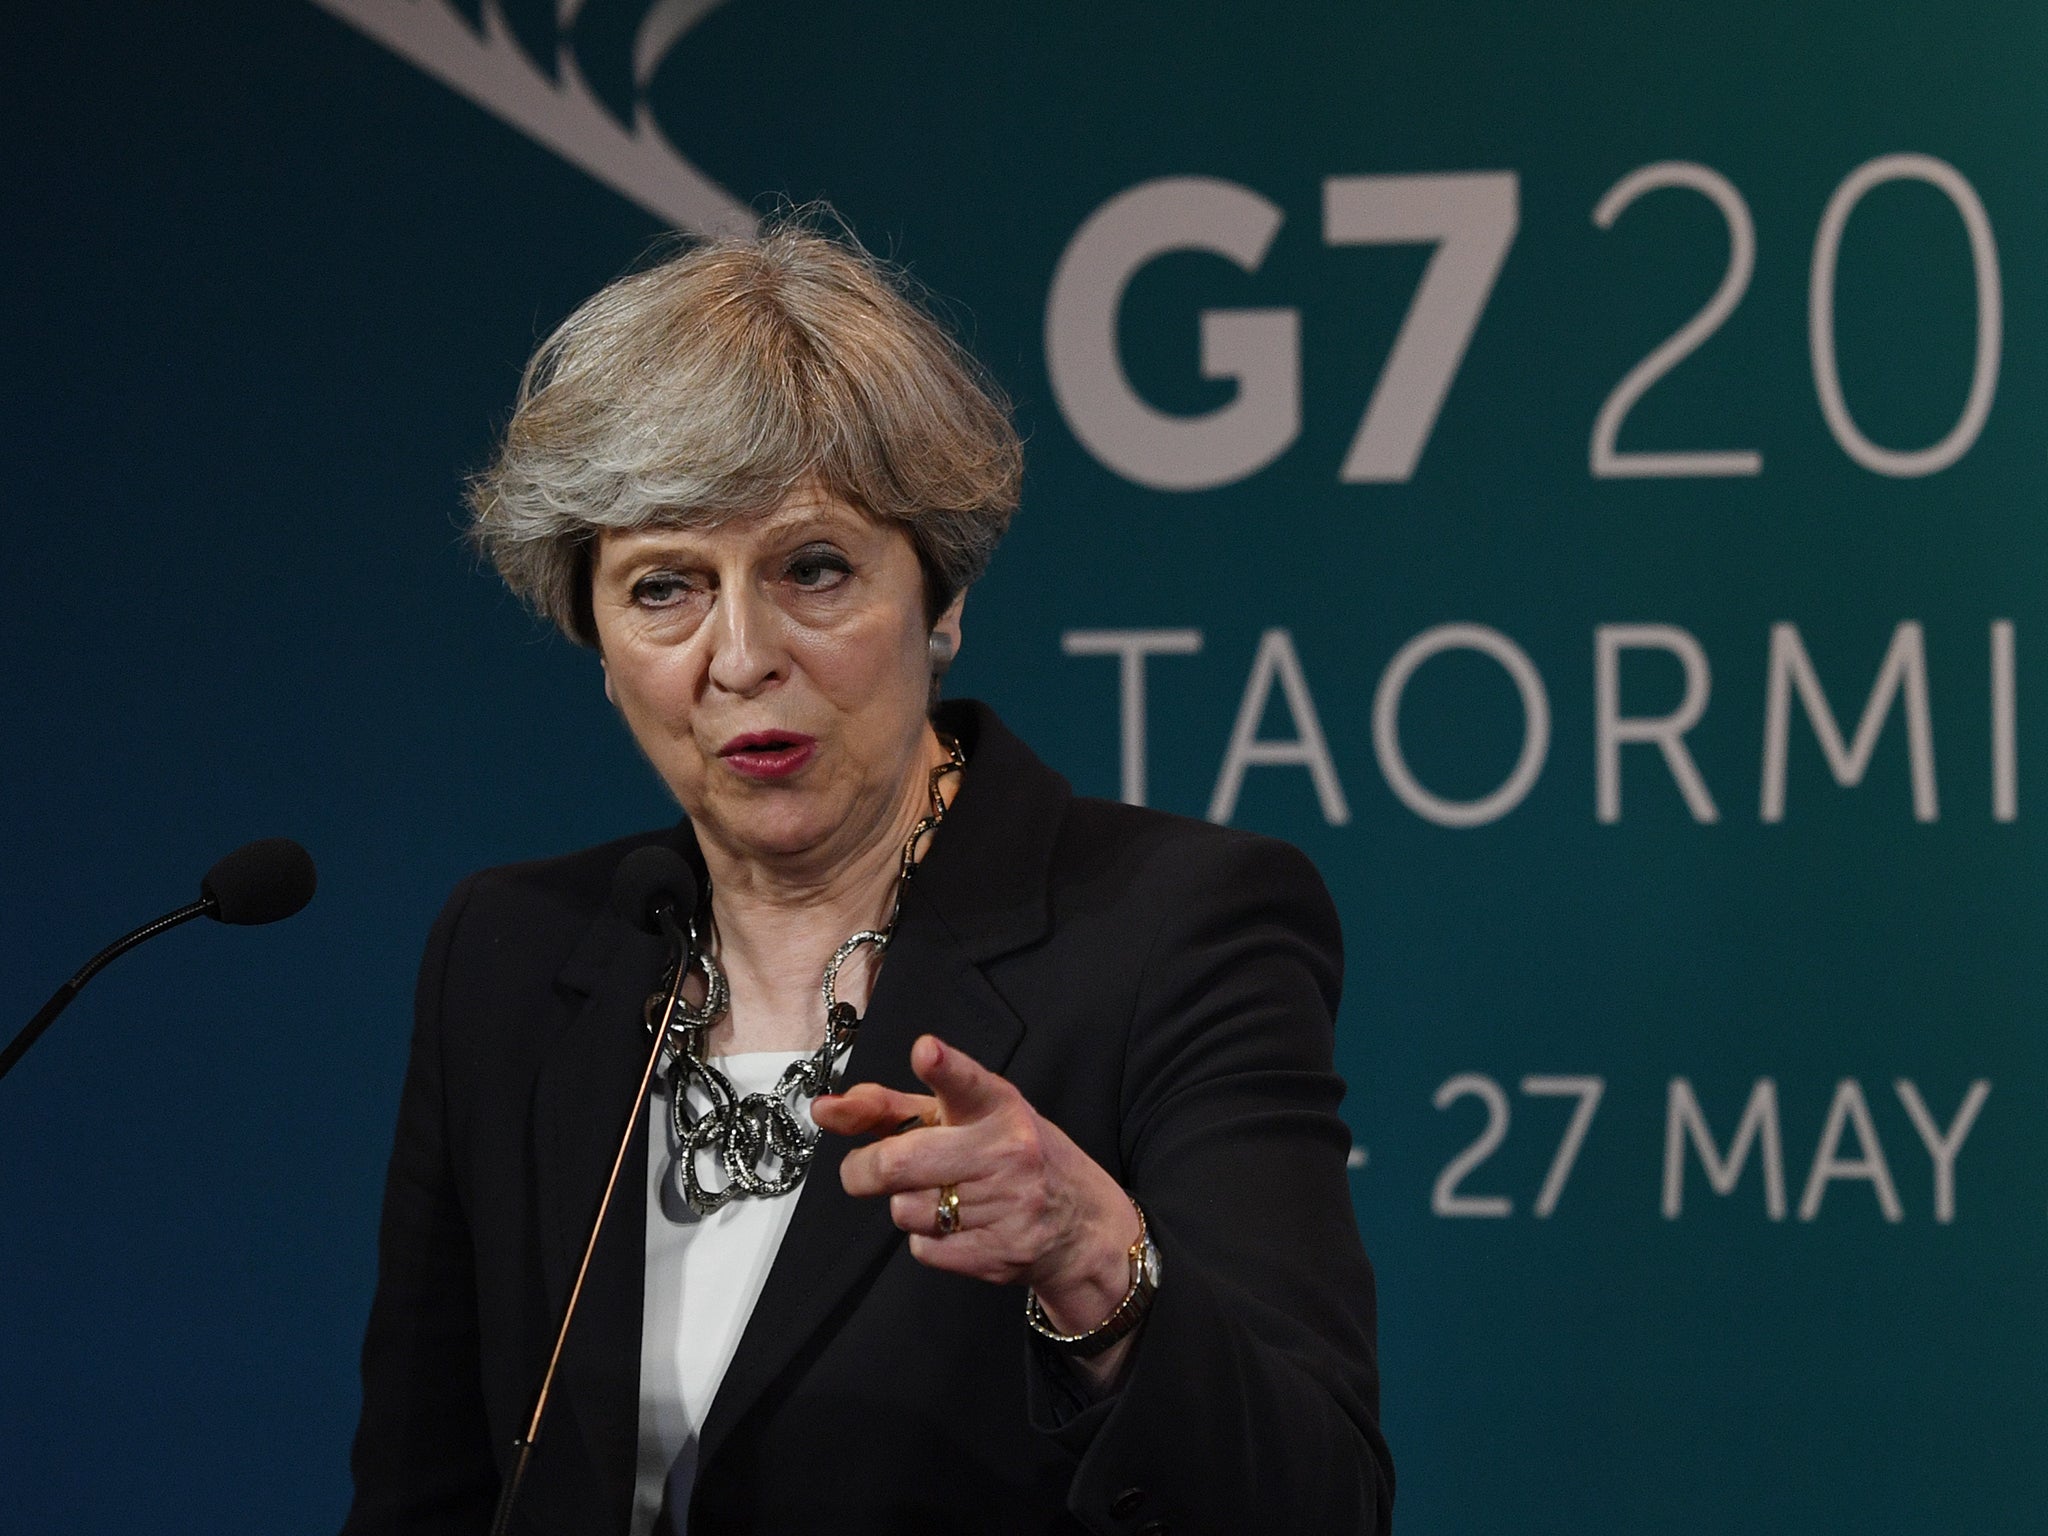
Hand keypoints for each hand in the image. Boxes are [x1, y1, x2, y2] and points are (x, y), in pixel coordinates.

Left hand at [814, 1036, 1143, 1374]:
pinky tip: (957, 1228)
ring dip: (904, 1206)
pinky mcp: (1001, 1253)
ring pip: (905, 1209)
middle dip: (863, 1170)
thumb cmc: (1012, 1159)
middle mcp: (1007, 1151)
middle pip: (899, 1161)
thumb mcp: (967, 1120)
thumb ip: (896, 1109)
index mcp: (999, 1107)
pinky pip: (923, 1249)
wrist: (1082, 1227)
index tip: (926, 1052)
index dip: (944, 1066)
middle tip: (863, 1170)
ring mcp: (1007, 1205)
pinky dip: (926, 1240)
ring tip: (938, 1197)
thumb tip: (828, 1109)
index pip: (968, 1082)